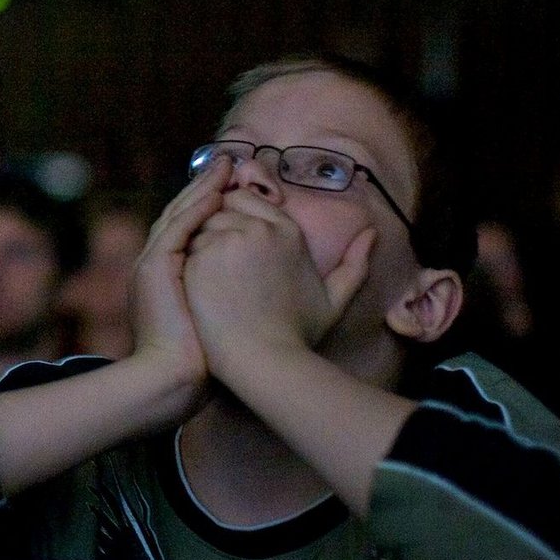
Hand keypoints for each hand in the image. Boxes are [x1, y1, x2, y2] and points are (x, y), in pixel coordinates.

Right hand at [125, 155, 221, 401]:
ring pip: (179, 213)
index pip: (191, 228)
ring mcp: (153, 263)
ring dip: (202, 187)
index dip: (212, 204)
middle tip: (229, 162)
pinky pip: (177, 227)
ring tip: (225, 166)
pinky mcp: (154, 266)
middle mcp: (159, 263)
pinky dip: (195, 207)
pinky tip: (216, 191)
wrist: (174, 380)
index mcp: (172, 274)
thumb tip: (262, 284)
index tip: (236, 185)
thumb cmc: (205, 360)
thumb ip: (231, 296)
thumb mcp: (219, 320)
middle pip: (184, 213)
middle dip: (206, 187)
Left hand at [182, 188, 375, 364]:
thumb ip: (355, 264)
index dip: (237, 219)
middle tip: (220, 261)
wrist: (265, 361)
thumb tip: (372, 233)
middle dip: (218, 225)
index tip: (234, 245)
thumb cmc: (297, 333)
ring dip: (202, 241)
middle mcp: (258, 228)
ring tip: (211, 277)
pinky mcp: (201, 257)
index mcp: (288, 231)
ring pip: (202, 224)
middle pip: (223, 206)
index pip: (248, 199)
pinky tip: (199, 286)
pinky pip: (187, 244)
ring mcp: (228, 240)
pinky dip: (189, 259)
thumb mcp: (334, 298)